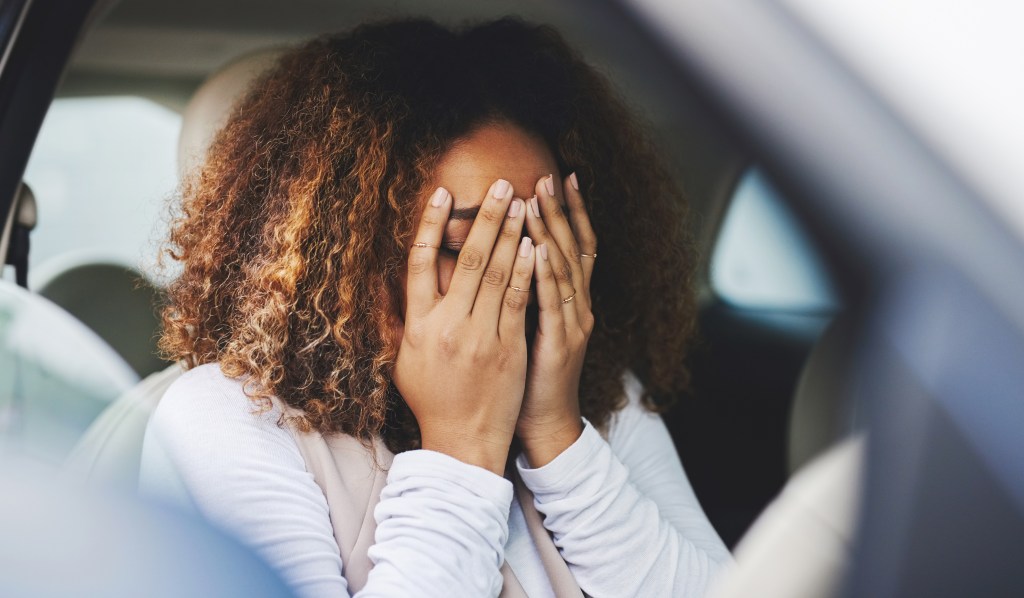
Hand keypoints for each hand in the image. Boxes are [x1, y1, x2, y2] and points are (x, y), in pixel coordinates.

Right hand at [394, 181, 535, 474]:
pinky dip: (526, 270)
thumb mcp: (404, 358)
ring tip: (521, 202)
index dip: (429, 225)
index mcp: (418, 325)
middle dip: (484, 217)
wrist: (462, 441)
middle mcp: (448, 326)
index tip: (441, 193)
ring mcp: (481, 336)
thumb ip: (399, 317)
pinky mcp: (509, 348)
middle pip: (466, 260)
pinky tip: (534, 244)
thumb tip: (388, 279)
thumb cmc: (431, 399)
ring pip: (497, 274)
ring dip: (510, 234)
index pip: (419, 263)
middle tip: (499, 184)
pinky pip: (519, 301)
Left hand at [517, 173, 597, 466]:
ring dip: (552, 231)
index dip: (570, 211)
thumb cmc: (527, 376)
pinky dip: (547, 273)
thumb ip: (519, 294)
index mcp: (570, 301)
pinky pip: (554, 302)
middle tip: (549, 175)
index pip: (574, 245)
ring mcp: (573, 323)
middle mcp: (578, 306)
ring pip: (566, 268)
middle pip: (575, 247)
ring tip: (539, 199)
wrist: (544, 423)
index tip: (559, 177)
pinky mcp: (561, 342)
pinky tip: (538, 247)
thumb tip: (498, 260)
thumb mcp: (525, 326)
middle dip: (561, 210)